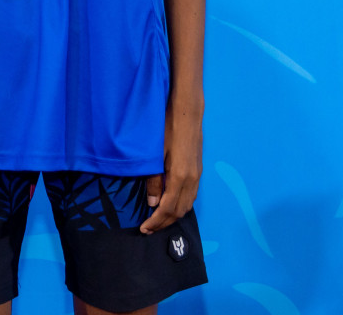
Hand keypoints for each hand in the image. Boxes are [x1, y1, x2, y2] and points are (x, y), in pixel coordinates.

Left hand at [140, 96, 201, 232]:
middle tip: (149, 228)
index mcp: (180, 178)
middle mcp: (192, 180)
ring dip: (173, 216)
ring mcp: (197, 176)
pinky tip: (170, 204)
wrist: (187, 114)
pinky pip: (191, 196)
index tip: (144, 228)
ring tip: (158, 220)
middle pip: (179, 211)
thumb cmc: (167, 129)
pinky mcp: (198, 171)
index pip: (167, 209)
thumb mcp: (155, 154)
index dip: (156, 221)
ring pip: (187, 205)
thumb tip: (152, 204)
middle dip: (164, 223)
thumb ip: (153, 180)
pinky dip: (180, 205)